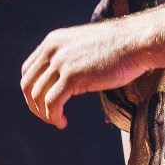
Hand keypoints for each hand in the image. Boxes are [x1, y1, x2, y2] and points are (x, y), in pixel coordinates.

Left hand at [20, 18, 150, 127]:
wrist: (137, 42)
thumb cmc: (119, 47)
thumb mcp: (85, 47)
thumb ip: (70, 58)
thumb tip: (65, 79)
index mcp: (53, 41)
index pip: (28, 69)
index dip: (31, 90)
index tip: (43, 103)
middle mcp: (52, 50)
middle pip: (27, 84)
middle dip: (33, 105)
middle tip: (47, 117)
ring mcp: (61, 62)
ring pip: (38, 95)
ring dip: (44, 114)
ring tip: (57, 121)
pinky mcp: (72, 76)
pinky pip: (52, 103)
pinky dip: (53, 116)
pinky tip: (62, 122)